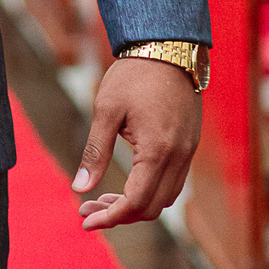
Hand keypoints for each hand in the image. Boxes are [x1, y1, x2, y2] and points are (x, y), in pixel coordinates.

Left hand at [72, 55, 202, 230]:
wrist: (167, 47)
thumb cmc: (133, 76)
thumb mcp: (105, 110)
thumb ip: (95, 152)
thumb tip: (79, 188)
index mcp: (158, 150)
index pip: (137, 202)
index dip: (111, 217)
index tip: (85, 220)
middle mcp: (179, 156)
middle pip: (153, 207)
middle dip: (120, 215)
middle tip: (88, 209)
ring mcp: (188, 152)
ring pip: (166, 198)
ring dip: (136, 205)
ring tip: (103, 199)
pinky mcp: (190, 144)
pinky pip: (174, 181)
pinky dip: (151, 190)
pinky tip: (128, 183)